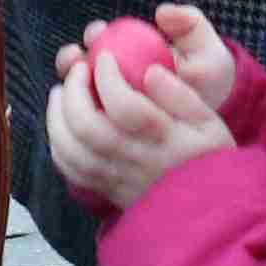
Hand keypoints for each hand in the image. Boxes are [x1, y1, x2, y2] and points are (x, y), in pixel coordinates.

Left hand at [41, 22, 230, 215]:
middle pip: (87, 127)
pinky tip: (62, 124)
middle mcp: (135, 160)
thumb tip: (151, 72)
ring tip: (60, 91)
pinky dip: (58, 144)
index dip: (107, 76)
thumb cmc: (206, 155)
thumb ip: (180, 95)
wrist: (206, 209)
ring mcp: (117, 179)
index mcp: (164, 138)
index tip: (105, 57)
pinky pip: (71, 170)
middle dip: (74, 91)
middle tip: (78, 67)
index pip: (125, 106)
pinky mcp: (106, 191)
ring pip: (72, 151)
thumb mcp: (208, 121)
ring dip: (57, 116)